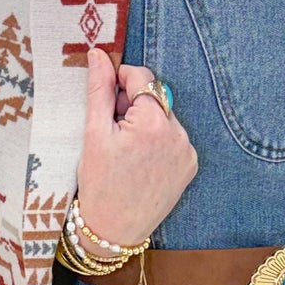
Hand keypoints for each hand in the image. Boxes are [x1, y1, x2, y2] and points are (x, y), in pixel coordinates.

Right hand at [73, 46, 197, 247]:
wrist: (114, 230)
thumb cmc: (99, 184)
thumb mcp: (94, 133)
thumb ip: (99, 89)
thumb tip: (98, 54)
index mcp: (153, 123)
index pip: (143, 78)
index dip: (121, 79)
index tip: (107, 92)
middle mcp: (178, 134)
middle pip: (154, 98)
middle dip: (132, 105)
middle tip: (111, 129)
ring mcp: (187, 151)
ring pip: (164, 118)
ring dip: (145, 123)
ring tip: (125, 150)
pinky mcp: (190, 166)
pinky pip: (173, 139)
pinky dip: (157, 142)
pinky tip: (139, 161)